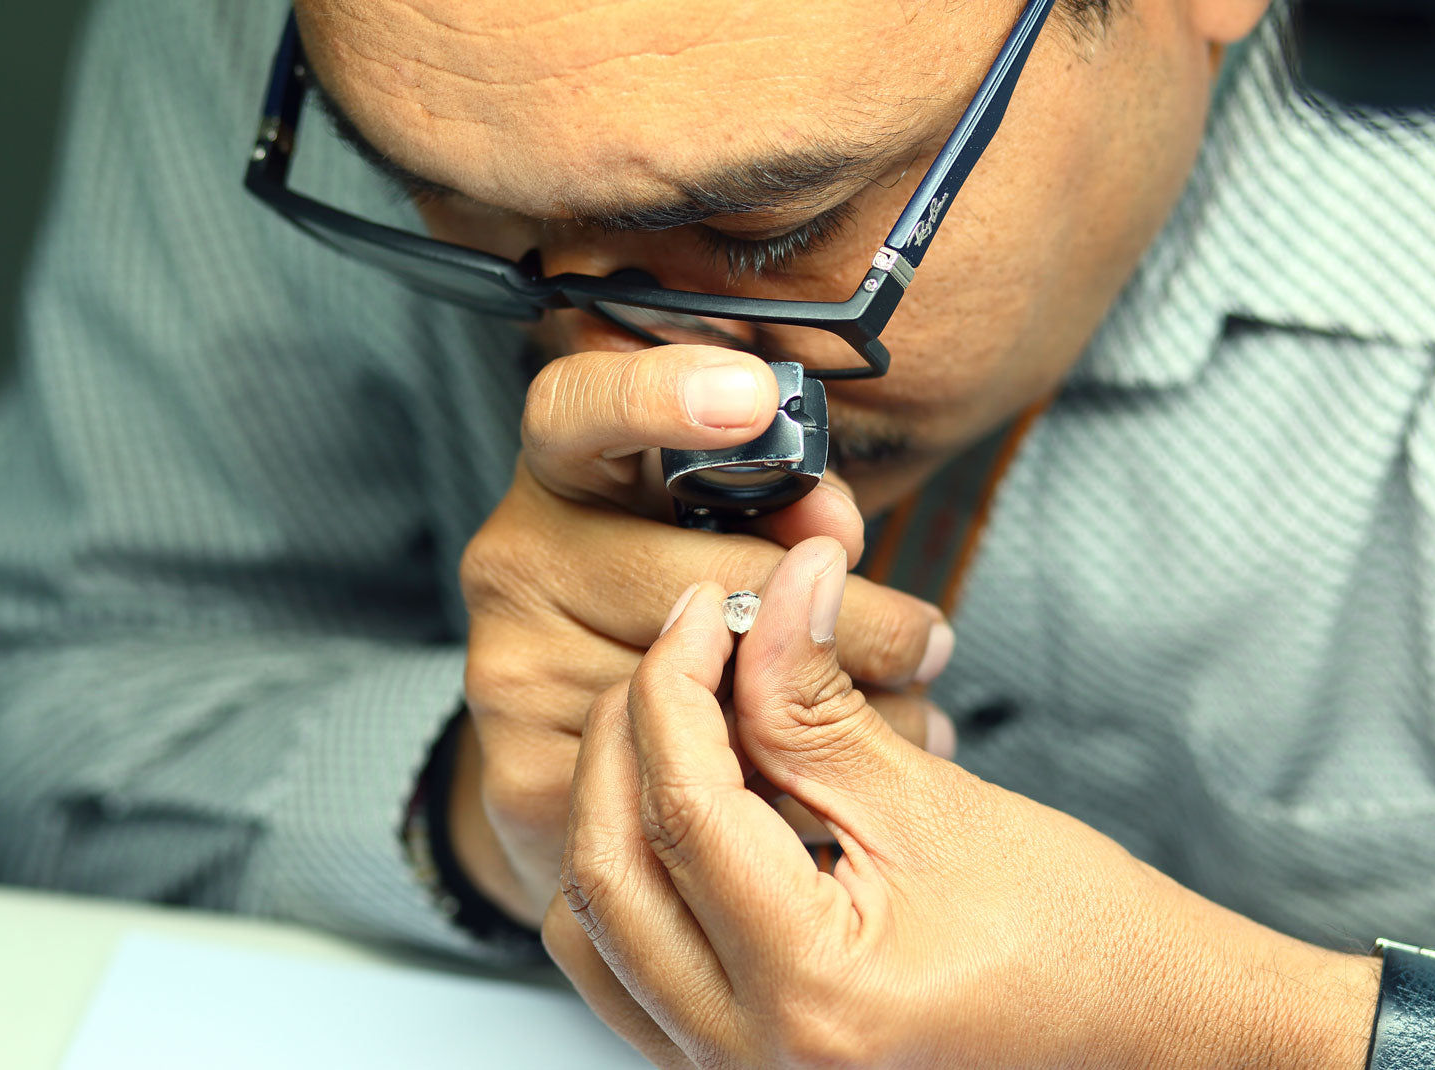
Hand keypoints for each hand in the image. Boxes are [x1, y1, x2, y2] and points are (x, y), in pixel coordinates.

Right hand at [454, 346, 955, 925]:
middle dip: (839, 618)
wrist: (572, 745)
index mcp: (561, 476)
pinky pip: (686, 784)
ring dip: (835, 717)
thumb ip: (774, 505)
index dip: (659, 392)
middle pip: (703, 580)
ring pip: (713, 696)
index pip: (579, 407)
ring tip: (901, 713)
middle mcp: (517, 564)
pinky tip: (833, 781)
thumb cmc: (661, 605)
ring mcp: (513, 671)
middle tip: (921, 640)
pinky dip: (786, 789)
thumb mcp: (710, 523)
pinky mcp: (522, 774)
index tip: (753, 395)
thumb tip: (831, 533)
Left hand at [545, 537, 1379, 1068]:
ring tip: (681, 724)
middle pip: (610, 864)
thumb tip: (778, 591)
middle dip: (631, 734)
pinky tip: (679, 814)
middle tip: (686, 650)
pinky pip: (627, 972)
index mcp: (811, 992)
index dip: (678, 684)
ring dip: (616, 807)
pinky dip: (632, 881)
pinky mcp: (734, 1068)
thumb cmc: (1084, 942)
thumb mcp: (939, 804)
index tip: (708, 611)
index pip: (683, 808)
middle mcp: (751, 1059)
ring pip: (595, 924)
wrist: (1148, 1034)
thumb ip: (820, 701)